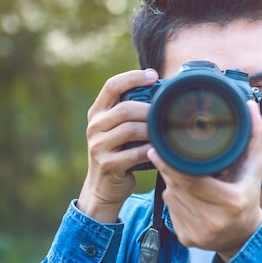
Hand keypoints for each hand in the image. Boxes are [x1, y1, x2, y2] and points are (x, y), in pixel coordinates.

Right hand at [77, 69, 158, 221]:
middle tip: (167, 112)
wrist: (103, 187)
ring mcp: (98, 146)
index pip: (111, 86)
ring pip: (130, 130)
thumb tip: (162, 92)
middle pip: (124, 109)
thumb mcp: (116, 129)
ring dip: (152, 130)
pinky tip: (160, 150)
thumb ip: (130, 112)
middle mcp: (94, 126)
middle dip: (149, 109)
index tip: (153, 75)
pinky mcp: (107, 164)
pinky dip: (151, 150)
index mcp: (97, 113)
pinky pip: (134, 153)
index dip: (132, 77)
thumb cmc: (118, 153)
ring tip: (166, 132)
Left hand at [148, 100, 261, 260]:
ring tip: (181, 176)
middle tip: (161, 155)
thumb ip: (254, 136)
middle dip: (168, 170)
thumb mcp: (254, 168)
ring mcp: (199, 234)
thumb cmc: (248, 196)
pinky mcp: (187, 240)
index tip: (157, 150)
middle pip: (178, 188)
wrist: (245, 237)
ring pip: (171, 198)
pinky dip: (173, 200)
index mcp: (232, 202)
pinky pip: (171, 212)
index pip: (192, 180)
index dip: (171, 165)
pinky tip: (184, 196)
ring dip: (171, 184)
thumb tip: (250, 106)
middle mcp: (214, 221)